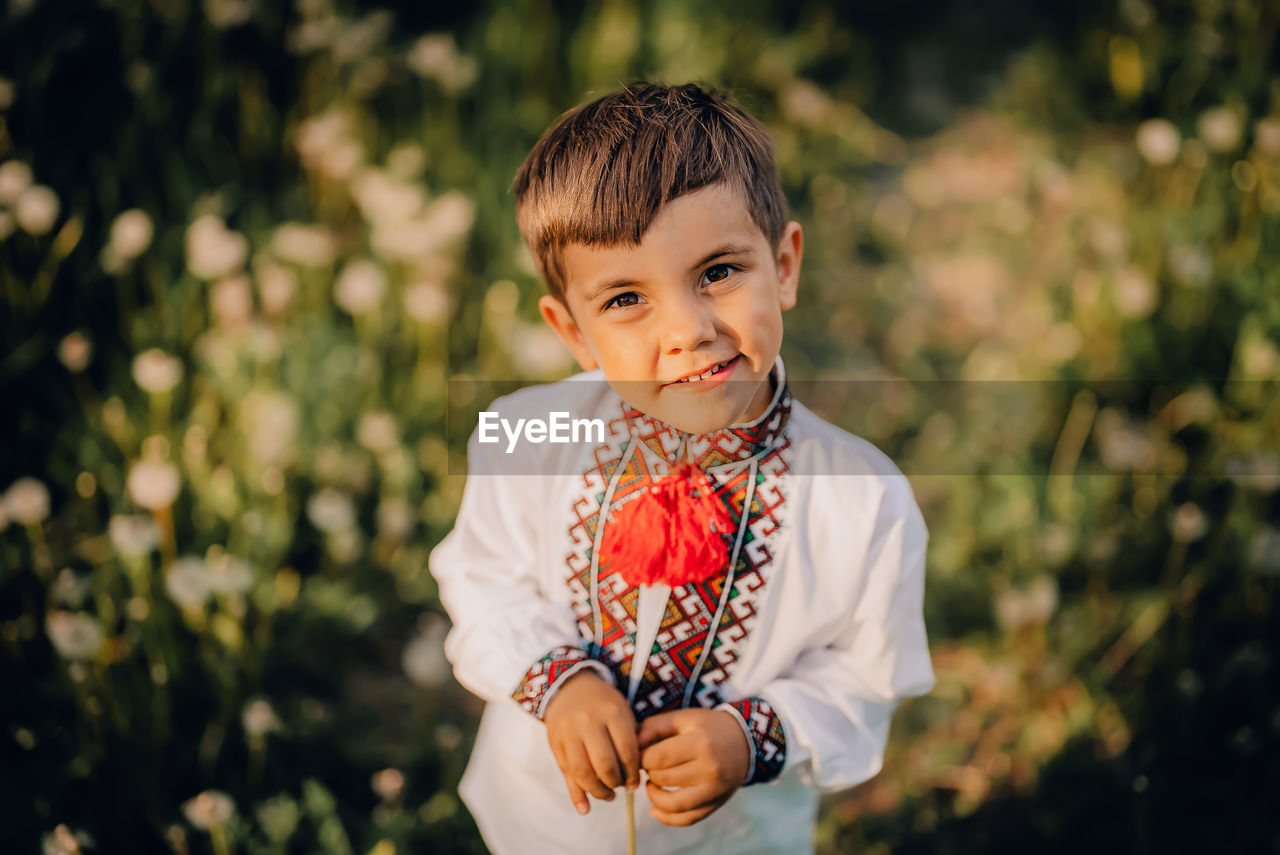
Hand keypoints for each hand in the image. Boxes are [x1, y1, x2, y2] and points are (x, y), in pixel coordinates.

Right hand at [542, 669, 640, 814]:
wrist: (570, 688)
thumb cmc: (604, 705)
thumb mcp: (622, 713)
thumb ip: (630, 742)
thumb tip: (634, 781)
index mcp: (611, 711)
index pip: (627, 751)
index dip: (633, 772)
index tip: (635, 782)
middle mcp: (588, 721)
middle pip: (604, 765)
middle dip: (616, 783)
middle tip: (620, 786)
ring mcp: (568, 733)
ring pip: (583, 773)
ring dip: (598, 791)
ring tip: (608, 795)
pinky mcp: (555, 743)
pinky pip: (566, 773)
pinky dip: (576, 795)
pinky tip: (585, 808)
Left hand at [637, 708, 750, 826]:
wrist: (743, 741)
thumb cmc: (707, 727)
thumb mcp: (682, 718)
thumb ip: (653, 727)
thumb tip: (631, 745)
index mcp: (700, 743)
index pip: (658, 757)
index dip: (641, 757)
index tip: (640, 753)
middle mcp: (710, 769)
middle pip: (663, 778)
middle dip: (649, 772)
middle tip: (649, 764)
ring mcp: (714, 790)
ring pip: (673, 804)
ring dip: (654, 796)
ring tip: (652, 784)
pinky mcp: (716, 804)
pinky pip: (687, 819)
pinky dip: (667, 818)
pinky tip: (654, 809)